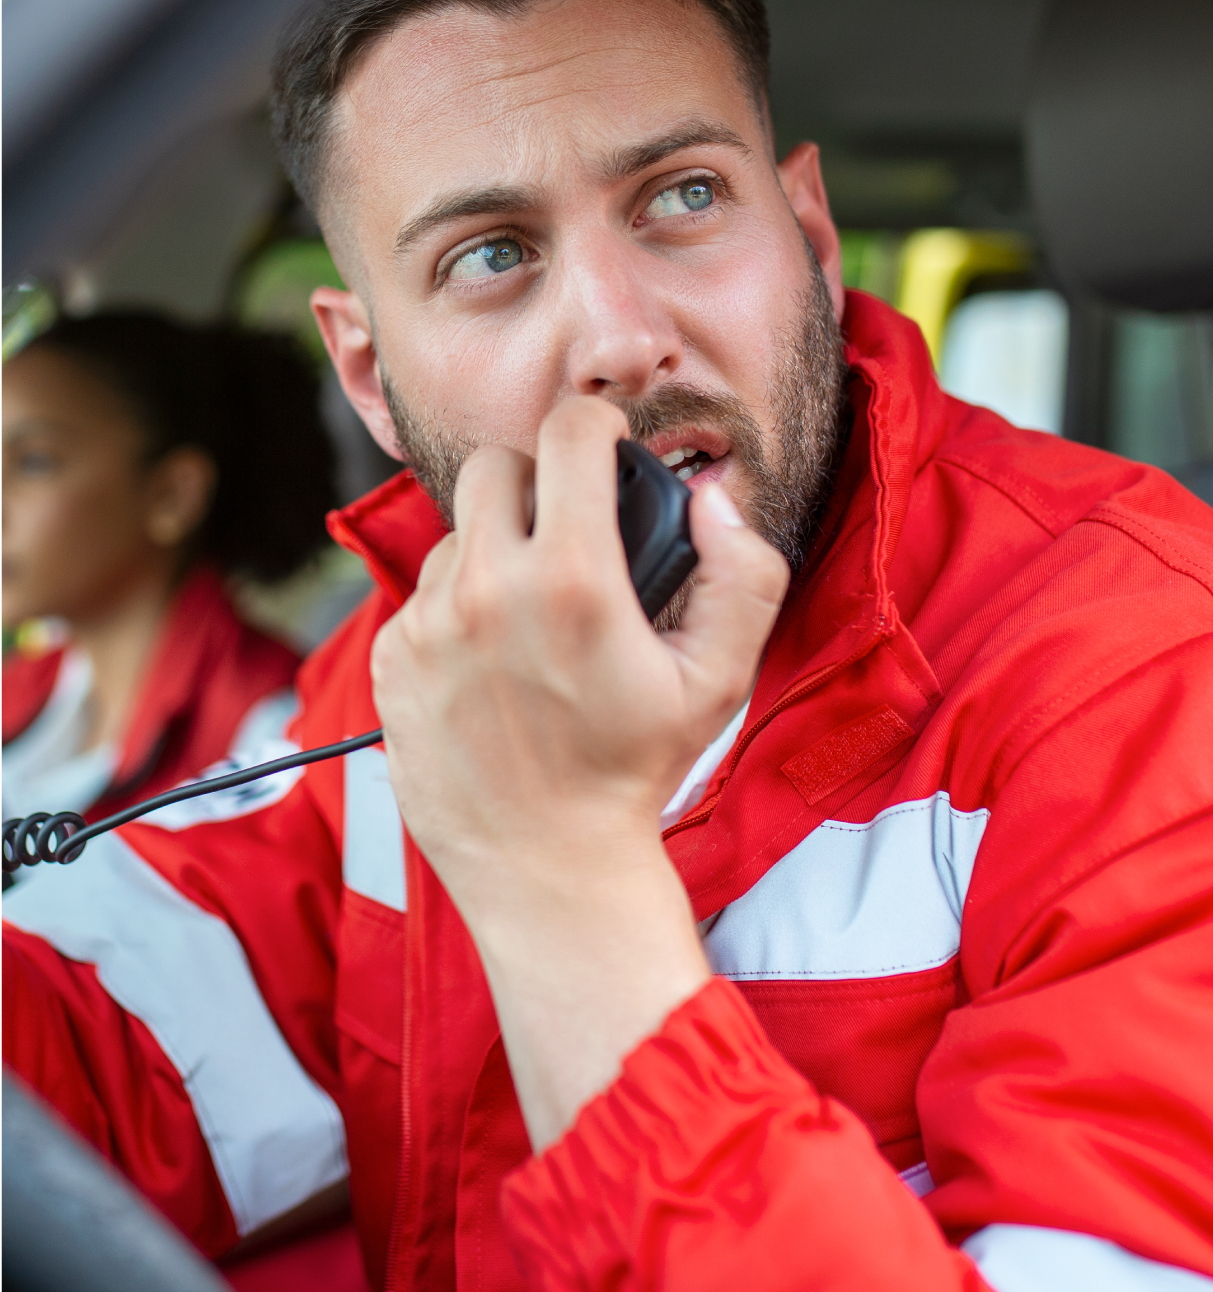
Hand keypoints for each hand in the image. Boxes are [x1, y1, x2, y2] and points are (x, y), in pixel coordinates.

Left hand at [371, 396, 787, 1146]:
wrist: (547, 864)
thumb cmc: (638, 768)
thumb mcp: (722, 675)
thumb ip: (743, 572)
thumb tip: (712, 496)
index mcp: (571, 580)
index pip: (567, 433)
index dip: (597, 427)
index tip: (606, 449)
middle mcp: (486, 591)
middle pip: (494, 466)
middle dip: (536, 481)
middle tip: (568, 529)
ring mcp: (427, 626)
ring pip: (456, 533)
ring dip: (495, 548)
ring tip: (534, 610)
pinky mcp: (390, 660)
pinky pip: (424, 594)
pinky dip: (460, 606)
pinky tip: (495, 657)